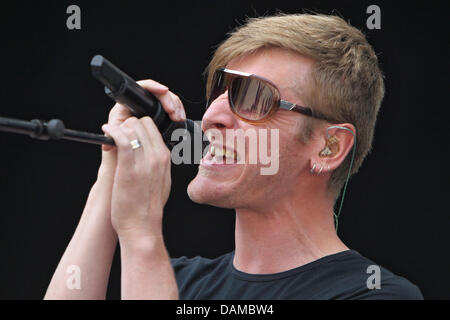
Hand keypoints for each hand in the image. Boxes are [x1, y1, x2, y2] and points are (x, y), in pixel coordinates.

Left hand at [100, 80, 185, 241]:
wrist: (142, 226)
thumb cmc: (148, 207)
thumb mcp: (162, 181)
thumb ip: (158, 164)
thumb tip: (150, 151)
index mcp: (165, 159)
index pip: (153, 127)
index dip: (138, 126)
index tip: (127, 133)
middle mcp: (158, 157)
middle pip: (143, 123)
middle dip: (128, 124)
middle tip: (117, 134)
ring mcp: (145, 162)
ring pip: (133, 127)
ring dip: (119, 128)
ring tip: (110, 135)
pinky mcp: (129, 168)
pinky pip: (122, 139)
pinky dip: (112, 131)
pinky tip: (106, 132)